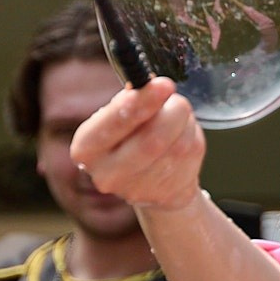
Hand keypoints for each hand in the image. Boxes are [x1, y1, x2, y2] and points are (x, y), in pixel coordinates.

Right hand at [70, 79, 205, 210]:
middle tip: (178, 99)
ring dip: (184, 123)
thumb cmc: (131, 134)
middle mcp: (106, 174)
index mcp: (86, 147)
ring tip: (176, 118)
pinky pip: (191, 156)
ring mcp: (137, 190)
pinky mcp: (166, 195)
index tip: (162, 85)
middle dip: (172, 112)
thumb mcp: (121, 114)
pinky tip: (182, 137)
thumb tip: (152, 86)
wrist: (146, 175)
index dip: (140, 103)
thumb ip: (131, 101)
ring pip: (178, 146)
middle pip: (151, 140)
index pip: (112, 124)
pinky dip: (193, 137)